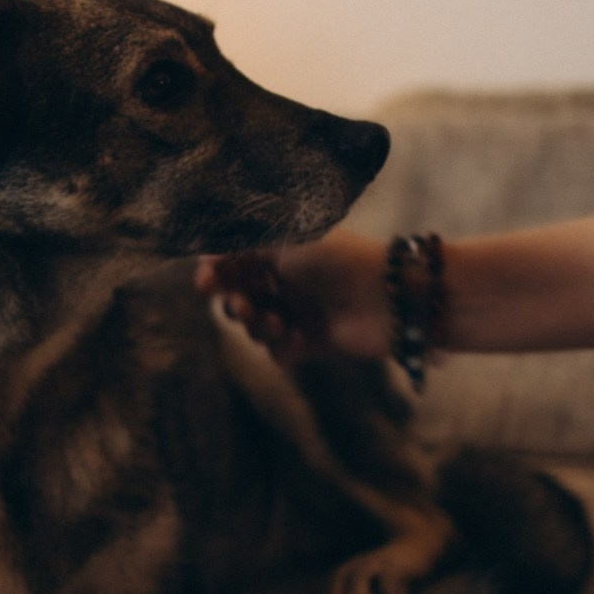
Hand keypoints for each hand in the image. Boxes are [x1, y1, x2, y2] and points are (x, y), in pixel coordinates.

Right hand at [195, 228, 390, 362]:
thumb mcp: (285, 241)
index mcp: (281, 252)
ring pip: (257, 327)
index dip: (214, 275)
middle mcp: (288, 281)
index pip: (234, 264)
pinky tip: (297, 340)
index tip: (204, 286)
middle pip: (241, 298)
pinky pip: (280, 352)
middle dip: (236, 305)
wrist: (389, 297)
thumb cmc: (338, 260)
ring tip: (279, 324)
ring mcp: (300, 312)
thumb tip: (206, 254)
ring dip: (260, 327)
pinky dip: (282, 348)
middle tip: (244, 307)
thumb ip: (242, 245)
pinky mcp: (313, 341)